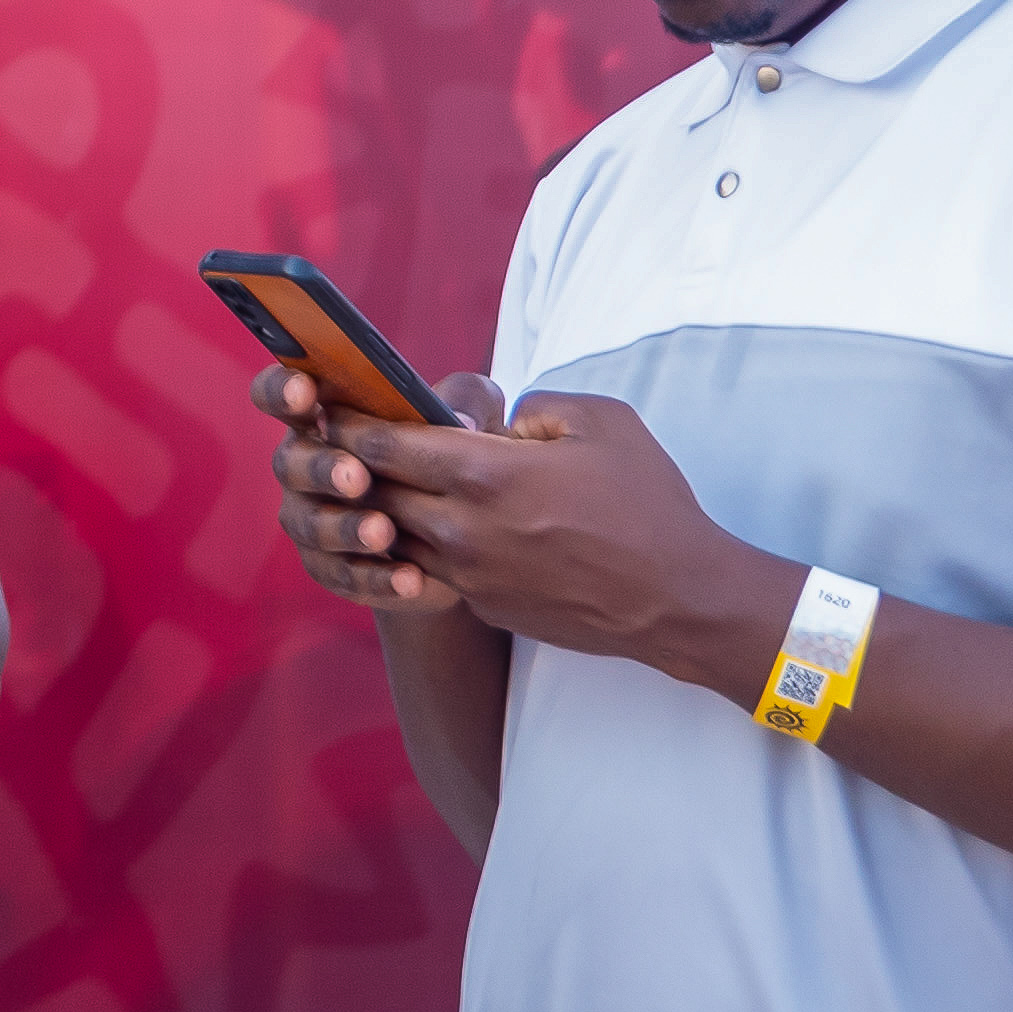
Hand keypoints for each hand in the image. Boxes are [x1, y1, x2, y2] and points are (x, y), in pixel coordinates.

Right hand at [259, 365, 498, 615]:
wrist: (466, 538)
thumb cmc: (455, 457)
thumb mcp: (470, 420)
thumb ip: (467, 402)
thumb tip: (459, 419)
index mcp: (327, 416)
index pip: (282, 392)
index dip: (282, 389)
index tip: (304, 392)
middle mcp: (306, 464)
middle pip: (290, 462)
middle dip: (320, 469)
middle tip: (356, 477)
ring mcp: (311, 518)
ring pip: (310, 523)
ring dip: (344, 528)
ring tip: (383, 532)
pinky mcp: (330, 567)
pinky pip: (339, 575)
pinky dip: (373, 578)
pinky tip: (409, 579)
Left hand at [319, 387, 771, 676]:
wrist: (680, 598)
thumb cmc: (647, 504)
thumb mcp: (600, 421)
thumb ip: (531, 406)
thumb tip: (490, 419)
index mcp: (485, 474)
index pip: (383, 444)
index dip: (350, 423)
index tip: (332, 408)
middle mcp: (463, 528)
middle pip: (374, 491)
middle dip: (353, 466)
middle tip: (339, 443)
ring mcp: (468, 574)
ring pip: (392, 536)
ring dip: (380, 510)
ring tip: (379, 484)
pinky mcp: (482, 605)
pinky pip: (428, 569)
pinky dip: (418, 546)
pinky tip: (431, 526)